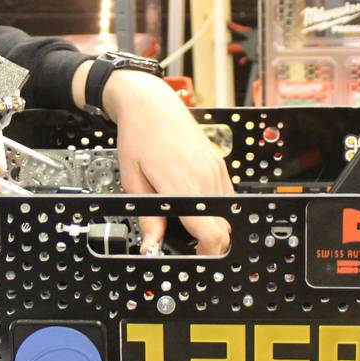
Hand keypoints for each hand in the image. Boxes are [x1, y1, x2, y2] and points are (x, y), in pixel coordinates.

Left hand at [100, 71, 232, 254]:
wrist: (151, 104)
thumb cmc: (138, 137)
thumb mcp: (133, 181)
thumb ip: (148, 217)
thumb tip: (152, 245)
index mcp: (182, 186)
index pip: (211, 234)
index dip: (205, 252)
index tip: (193, 256)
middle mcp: (205, 179)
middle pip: (224, 229)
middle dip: (209, 242)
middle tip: (187, 242)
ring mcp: (215, 171)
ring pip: (226, 214)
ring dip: (212, 223)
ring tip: (187, 219)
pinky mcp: (219, 164)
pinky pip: (225, 196)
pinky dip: (214, 206)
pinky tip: (193, 201)